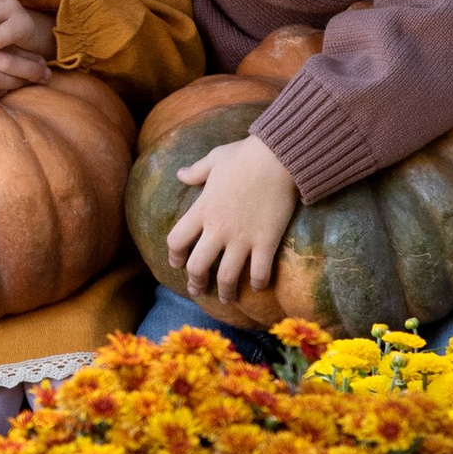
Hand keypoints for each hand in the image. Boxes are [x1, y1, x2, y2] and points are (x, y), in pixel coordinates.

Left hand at [164, 136, 300, 304]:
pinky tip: (259, 286)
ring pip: (227, 277)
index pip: (176, 240)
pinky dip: (259, 283)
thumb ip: (195, 171)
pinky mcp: (266, 241)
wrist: (278, 157)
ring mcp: (242, 238)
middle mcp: (218, 229)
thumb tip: (180, 173)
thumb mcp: (214, 159)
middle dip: (196, 282)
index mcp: (202, 210)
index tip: (177, 262)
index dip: (174, 255)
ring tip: (227, 298)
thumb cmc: (245, 155)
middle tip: (198, 288)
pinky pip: (260, 272)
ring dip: (225, 292)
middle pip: (197, 267)